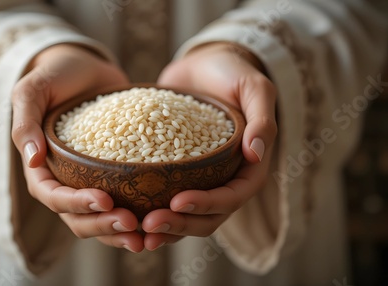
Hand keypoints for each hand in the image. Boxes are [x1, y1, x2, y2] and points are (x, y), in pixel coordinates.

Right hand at [11, 44, 143, 251]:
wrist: (86, 67)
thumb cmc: (55, 75)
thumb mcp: (34, 90)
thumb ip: (26, 122)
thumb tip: (32, 160)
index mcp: (41, 168)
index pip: (52, 196)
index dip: (76, 204)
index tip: (104, 200)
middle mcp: (65, 180)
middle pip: (78, 217)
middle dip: (102, 225)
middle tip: (131, 224)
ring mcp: (91, 180)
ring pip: (102, 218)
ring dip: (121, 232)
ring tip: (146, 237)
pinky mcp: (115, 174)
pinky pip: (125, 200)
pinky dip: (139, 214)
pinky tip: (161, 217)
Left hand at [142, 42, 277, 249]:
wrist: (204, 66)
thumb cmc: (232, 73)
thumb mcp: (254, 88)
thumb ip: (262, 119)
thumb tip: (256, 154)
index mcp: (248, 168)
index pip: (232, 197)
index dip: (207, 204)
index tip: (177, 201)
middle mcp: (224, 179)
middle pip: (207, 217)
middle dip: (180, 224)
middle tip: (149, 224)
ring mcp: (199, 178)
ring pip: (185, 215)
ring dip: (165, 227)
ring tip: (139, 231)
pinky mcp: (175, 171)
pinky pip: (164, 196)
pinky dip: (149, 209)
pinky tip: (126, 213)